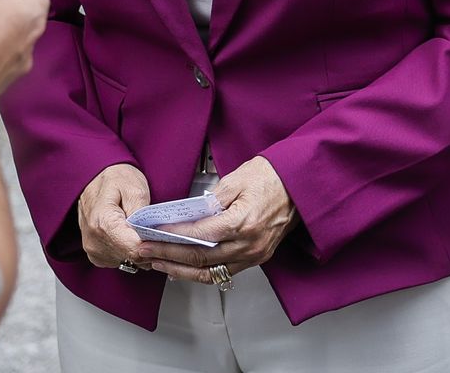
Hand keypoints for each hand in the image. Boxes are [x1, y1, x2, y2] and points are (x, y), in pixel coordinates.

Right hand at [78, 163, 150, 269]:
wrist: (94, 176)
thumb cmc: (116, 178)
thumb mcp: (136, 189)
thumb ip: (143, 216)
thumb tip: (150, 237)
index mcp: (103, 223)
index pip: (134, 249)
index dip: (153, 245)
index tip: (164, 237)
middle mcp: (94, 241)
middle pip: (132, 257)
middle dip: (149, 247)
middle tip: (156, 230)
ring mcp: (93, 250)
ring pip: (127, 262)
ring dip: (140, 251)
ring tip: (142, 230)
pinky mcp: (95, 254)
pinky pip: (120, 261)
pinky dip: (130, 252)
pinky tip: (132, 236)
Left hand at [136, 156, 296, 283]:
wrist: (303, 184)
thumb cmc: (275, 176)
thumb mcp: (238, 179)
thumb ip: (209, 200)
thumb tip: (186, 215)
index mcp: (243, 222)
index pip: (198, 236)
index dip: (171, 237)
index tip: (151, 235)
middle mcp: (249, 244)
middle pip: (200, 259)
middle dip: (167, 256)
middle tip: (145, 251)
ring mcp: (255, 254)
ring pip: (211, 272)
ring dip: (181, 270)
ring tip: (159, 263)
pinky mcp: (258, 257)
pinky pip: (225, 271)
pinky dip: (202, 272)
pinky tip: (186, 267)